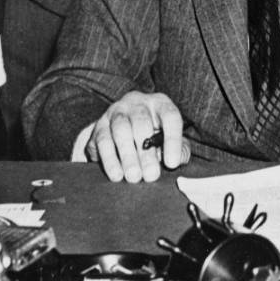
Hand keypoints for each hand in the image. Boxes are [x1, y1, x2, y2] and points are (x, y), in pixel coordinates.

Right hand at [73, 91, 190, 181]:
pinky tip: (117, 175)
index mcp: (160, 104)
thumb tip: (175, 161)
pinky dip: (110, 159)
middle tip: (151, 176)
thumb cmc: (154, 138)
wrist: (121, 131)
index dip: (173, 139)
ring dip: (128, 155)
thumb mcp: (171, 141)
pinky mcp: (100, 125)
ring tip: (134, 177)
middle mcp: (138, 103)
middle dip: (147, 153)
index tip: (172, 163)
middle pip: (142, 123)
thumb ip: (179, 151)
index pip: (170, 116)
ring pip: (121, 129)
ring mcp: (117, 111)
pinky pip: (103, 140)